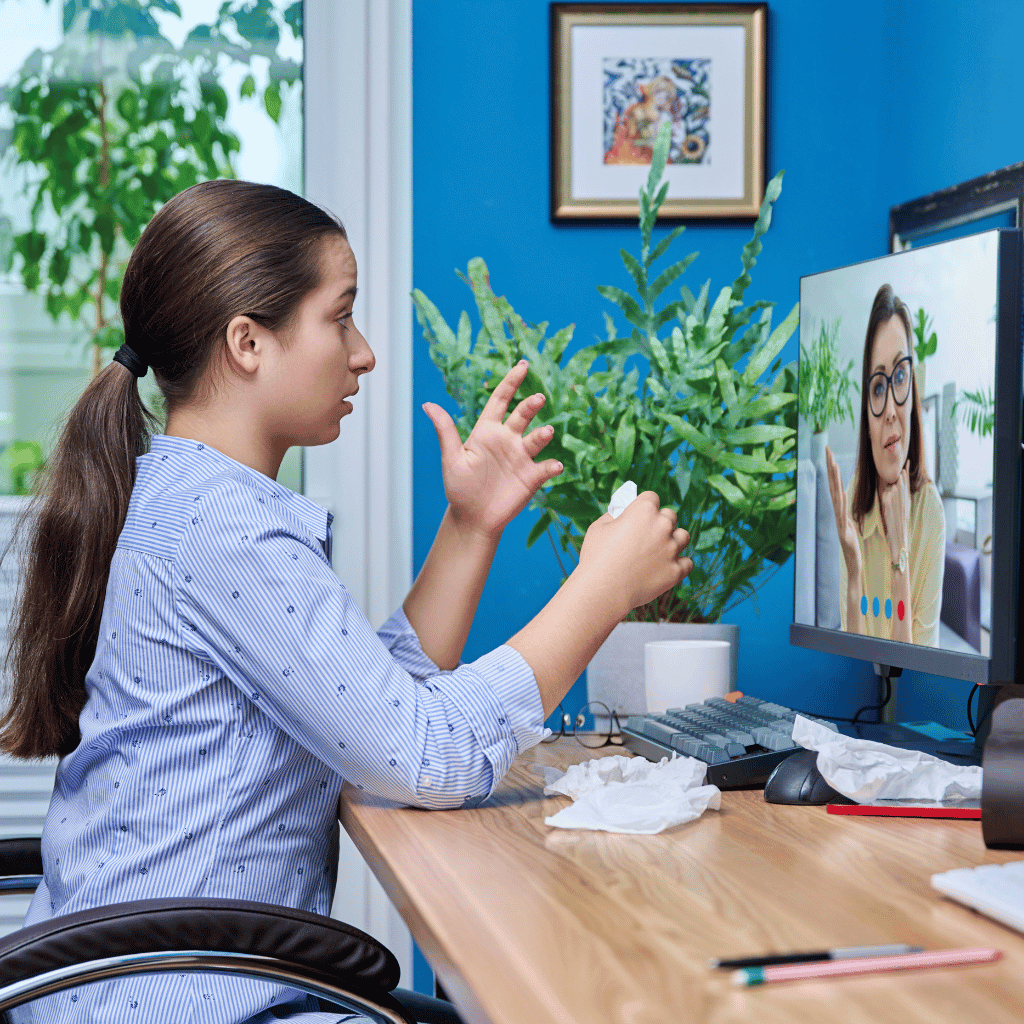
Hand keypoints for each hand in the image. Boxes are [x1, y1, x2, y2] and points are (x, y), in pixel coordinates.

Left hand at [423, 361, 562, 538]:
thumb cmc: (459, 487)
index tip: (523, 365)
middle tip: (537, 399)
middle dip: (531, 405)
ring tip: (545, 433)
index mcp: (487, 430)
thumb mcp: (451, 458)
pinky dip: (552, 466)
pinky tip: (554, 466)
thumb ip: (445, 431)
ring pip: (537, 439)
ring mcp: (521, 457)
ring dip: (543, 434)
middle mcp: (507, 439)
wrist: (473, 518)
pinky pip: (546, 467)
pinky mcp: (532, 477)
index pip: (501, 399)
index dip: (511, 382)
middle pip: (522, 415)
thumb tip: (427, 404)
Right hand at [577, 491, 691, 615]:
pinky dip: (678, 564)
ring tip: (660, 551)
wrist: (601, 591)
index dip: (644, 506)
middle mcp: (662, 526)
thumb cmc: (596, 557)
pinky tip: (666, 567)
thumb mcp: (599, 527)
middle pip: (670, 515)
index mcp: (643, 510)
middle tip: (647, 536)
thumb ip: (615, 515)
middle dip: (660, 522)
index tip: (639, 515)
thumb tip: (623, 512)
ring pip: (683, 536)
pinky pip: (687, 563)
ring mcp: (671, 549)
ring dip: (674, 540)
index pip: (652, 497)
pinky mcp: (675, 571)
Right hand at [825, 446, 861, 579]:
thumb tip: (843, 502)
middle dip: (830, 467)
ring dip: (835, 481)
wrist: (854, 567)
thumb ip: (846, 515)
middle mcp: (837, 515)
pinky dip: (841, 504)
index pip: (835, 486)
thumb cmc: (853, 549)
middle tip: (827, 449)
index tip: (830, 453)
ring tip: (834, 464)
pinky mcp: (844, 532)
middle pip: (833, 487)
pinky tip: (841, 492)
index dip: (832, 470)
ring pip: (836, 498)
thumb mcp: (850, 527)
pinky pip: (842, 514)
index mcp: (840, 512)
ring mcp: (839, 523)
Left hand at [878, 462, 910, 566]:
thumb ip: (896, 505)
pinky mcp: (894, 524)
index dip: (906, 479)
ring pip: (900, 501)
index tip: (906, 465)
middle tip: (905, 465)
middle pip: (905, 493)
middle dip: (905, 479)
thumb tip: (891, 492)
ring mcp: (900, 518)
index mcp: (905, 510)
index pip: (906, 492)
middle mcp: (904, 513)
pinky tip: (888, 494)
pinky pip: (892, 511)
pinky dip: (891, 503)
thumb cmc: (897, 535)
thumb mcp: (897, 518)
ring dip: (900, 488)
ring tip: (899, 475)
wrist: (900, 552)